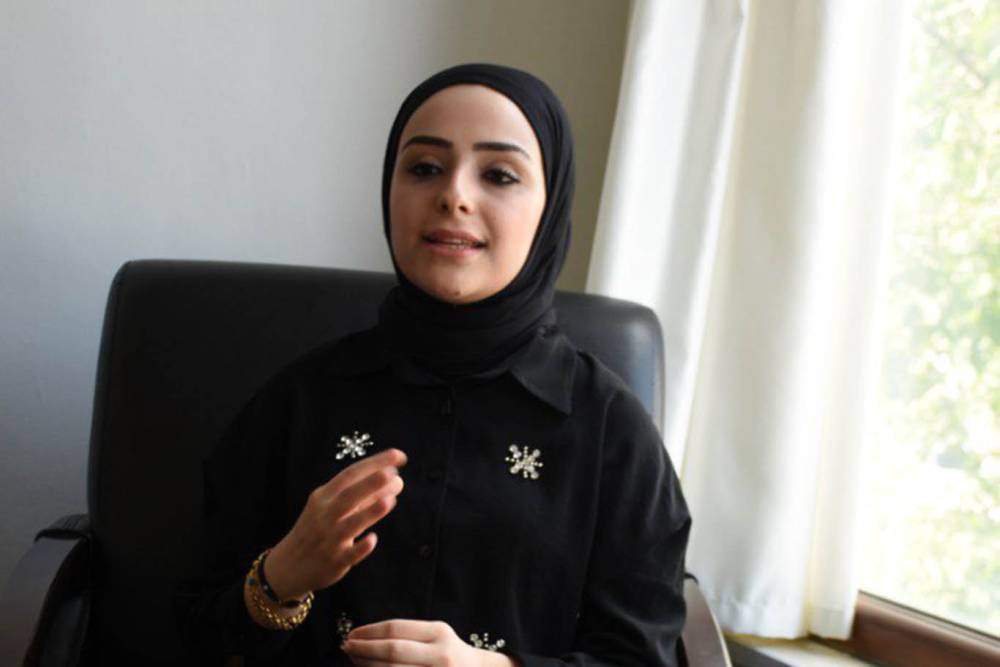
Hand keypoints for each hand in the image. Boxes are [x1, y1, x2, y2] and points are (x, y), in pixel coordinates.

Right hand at [264, 448, 407, 599]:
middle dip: (370, 483)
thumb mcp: (330, 508)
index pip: (350, 475)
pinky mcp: (334, 562)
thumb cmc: (317, 529)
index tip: (397, 455)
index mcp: (323, 497)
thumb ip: (361, 495)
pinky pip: (349, 555)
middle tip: (393, 473)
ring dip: (369, 512)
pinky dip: (360, 547)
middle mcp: (324, 515)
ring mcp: (329, 539)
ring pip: (350, 524)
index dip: (374, 464)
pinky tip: (373, 539)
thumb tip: (394, 479)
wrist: (288, 565)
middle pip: (348, 496)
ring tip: (390, 500)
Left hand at [342, 619, 516, 666]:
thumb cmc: (449, 655)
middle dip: (363, 649)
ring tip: (353, 661)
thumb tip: (366, 638)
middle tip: (346, 647)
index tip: (351, 634)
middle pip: (391, 650)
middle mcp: (440, 655)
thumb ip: (408, 636)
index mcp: (438, 633)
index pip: (395, 628)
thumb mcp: (436, 637)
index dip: (369, 632)